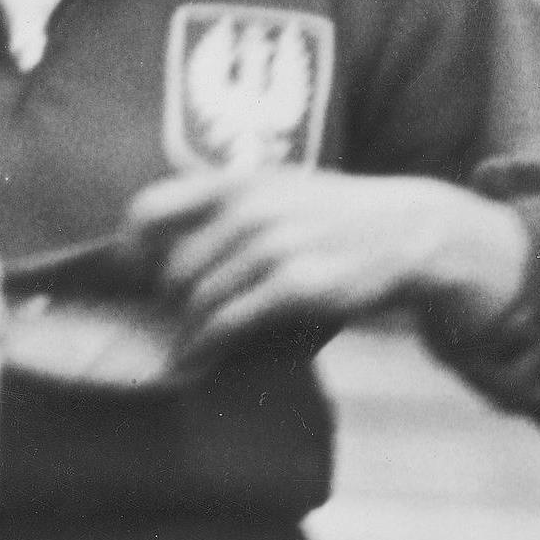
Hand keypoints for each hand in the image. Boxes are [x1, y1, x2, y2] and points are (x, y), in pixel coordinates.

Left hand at [121, 168, 528, 366]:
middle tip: (167, 319)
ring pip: (199, 298)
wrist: (410, 231)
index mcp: (239, 182)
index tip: (129, 273)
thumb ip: (228, 205)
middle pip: (172, 267)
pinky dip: (205, 344)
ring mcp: (273, 246)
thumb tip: (165, 238)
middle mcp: (249, 209)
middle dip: (165, 300)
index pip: (150, 208)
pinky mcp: (296, 285)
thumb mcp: (280, 189)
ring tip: (182, 344)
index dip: (129, 247)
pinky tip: (197, 357)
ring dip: (185, 328)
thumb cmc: (338, 216)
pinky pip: (229, 321)